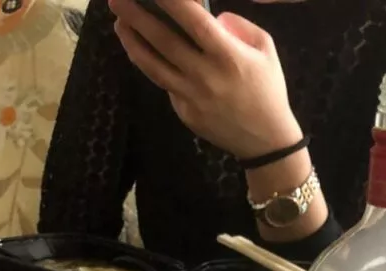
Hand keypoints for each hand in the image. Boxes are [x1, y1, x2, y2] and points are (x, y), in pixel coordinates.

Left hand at [108, 0, 302, 159]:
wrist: (265, 140)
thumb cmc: (268, 90)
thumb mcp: (266, 49)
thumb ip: (240, 26)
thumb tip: (212, 17)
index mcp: (228, 56)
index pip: (193, 20)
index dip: (170, 1)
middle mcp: (205, 76)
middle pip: (164, 41)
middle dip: (137, 17)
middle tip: (117, 0)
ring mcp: (192, 97)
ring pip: (154, 67)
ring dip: (133, 43)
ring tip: (120, 24)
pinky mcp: (185, 113)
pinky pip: (165, 85)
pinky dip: (151, 67)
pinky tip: (142, 51)